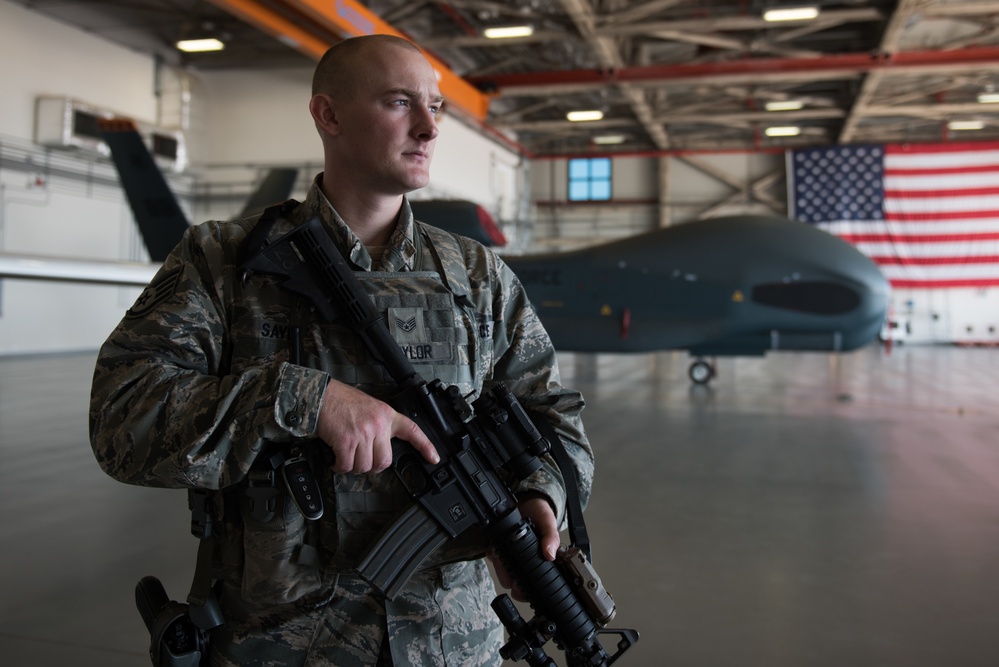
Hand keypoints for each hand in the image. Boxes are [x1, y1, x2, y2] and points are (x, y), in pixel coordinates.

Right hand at [316, 378, 438, 473]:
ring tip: (346, 458)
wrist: (323, 396)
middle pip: (384, 461)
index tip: (434, 458)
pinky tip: (336, 461)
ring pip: (364, 466)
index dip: (425, 446)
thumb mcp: (371, 408)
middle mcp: (378, 425)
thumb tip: (380, 448)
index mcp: (387, 415)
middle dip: (372, 466)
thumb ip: (380, 426)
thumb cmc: (343, 402)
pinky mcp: (346, 440)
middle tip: (362, 461)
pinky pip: (347, 465)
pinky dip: (340, 467)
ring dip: (353, 467)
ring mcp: (362, 433)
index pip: (412, 430)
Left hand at [489, 496, 559, 600]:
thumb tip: (550, 555)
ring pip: (503, 572)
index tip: (517, 586)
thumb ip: (551, 536)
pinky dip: (492, 554)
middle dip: (507, 577)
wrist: (526, 498)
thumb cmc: (540, 512)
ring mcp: (513, 556)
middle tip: (505, 566)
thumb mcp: (548, 521)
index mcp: (541, 560)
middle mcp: (527, 561)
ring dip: (498, 566)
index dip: (525, 589)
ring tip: (499, 553)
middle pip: (515, 582)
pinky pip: (494, 557)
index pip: (534, 584)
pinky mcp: (502, 547)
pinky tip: (494, 547)